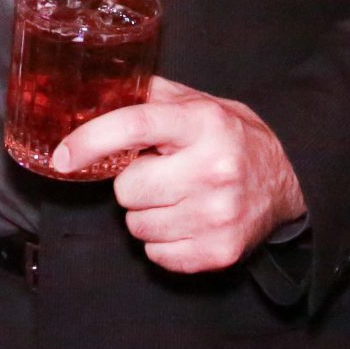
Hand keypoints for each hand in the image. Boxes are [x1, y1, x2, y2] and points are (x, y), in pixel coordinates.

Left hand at [54, 76, 306, 272]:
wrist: (286, 179)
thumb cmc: (232, 138)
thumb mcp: (199, 104)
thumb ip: (151, 97)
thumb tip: (95, 93)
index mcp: (203, 123)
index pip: (134, 126)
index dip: (91, 140)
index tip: (63, 155)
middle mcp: (213, 168)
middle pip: (127, 189)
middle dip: (133, 183)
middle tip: (159, 174)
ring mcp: (218, 215)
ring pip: (137, 226)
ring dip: (146, 214)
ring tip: (176, 198)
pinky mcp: (219, 251)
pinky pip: (157, 255)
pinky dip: (163, 242)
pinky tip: (186, 221)